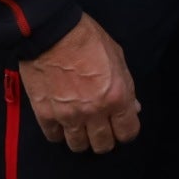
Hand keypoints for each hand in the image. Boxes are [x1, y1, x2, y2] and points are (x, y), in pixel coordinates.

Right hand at [18, 13, 140, 153]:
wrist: (52, 32)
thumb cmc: (87, 39)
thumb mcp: (117, 57)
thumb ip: (126, 86)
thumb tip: (132, 107)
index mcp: (116, 96)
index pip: (128, 132)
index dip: (126, 131)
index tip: (121, 126)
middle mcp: (94, 111)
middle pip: (103, 145)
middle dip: (105, 139)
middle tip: (101, 128)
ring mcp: (68, 115)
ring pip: (78, 146)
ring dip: (82, 138)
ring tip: (81, 127)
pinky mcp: (45, 114)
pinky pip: (54, 137)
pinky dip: (59, 133)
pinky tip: (62, 122)